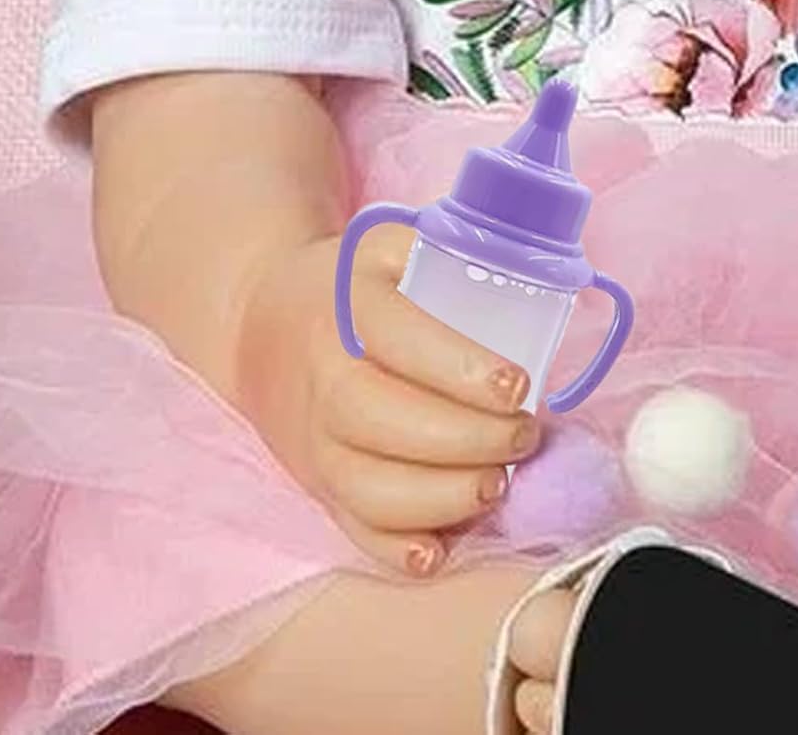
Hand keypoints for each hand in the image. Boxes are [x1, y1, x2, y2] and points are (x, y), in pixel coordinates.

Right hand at [232, 223, 540, 574]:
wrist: (260, 326)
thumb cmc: (349, 286)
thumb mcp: (390, 246)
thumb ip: (450, 251)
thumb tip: (537, 270)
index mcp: (349, 308)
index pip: (399, 340)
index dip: (461, 368)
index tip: (519, 386)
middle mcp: (323, 378)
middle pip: (381, 420)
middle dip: (466, 439)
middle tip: (524, 436)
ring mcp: (314, 440)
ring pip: (367, 488)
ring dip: (443, 498)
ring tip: (498, 482)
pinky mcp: (317, 484)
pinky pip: (352, 530)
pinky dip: (398, 550)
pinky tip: (442, 548)